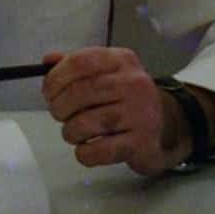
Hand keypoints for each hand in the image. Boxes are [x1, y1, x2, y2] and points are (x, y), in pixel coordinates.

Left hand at [41, 47, 186, 174]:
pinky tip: (88, 148)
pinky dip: (84, 153)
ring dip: (70, 132)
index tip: (48, 92)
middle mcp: (133, 83)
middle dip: (59, 107)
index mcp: (122, 60)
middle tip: (59, 114)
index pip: (80, 62)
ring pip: (85, 123)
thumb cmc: (127, 98)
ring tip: (74, 132)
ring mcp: (139, 113)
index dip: (56, 78)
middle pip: (79, 93)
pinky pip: (98, 151)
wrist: (166, 125)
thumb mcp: (108, 72)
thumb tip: (48, 61)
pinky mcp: (140, 143)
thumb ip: (77, 65)